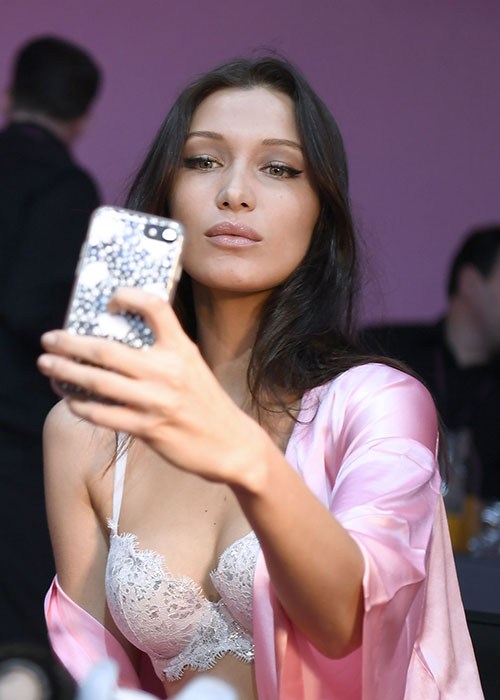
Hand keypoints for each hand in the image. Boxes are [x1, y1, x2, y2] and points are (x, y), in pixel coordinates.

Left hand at [38, 288, 265, 486]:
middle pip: (107, 349)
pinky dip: (82, 406)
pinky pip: (105, 414)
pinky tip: (70, 400)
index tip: (108, 302)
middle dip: (70, 343)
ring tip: (48, 366)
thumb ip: (164, 351)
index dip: (128, 297)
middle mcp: (167, 371)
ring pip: (99, 382)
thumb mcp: (192, 366)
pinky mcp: (148, 427)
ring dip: (66, 373)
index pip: (155, 307)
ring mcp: (156, 400)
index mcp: (181, 349)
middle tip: (49, 339)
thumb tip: (121, 339)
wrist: (230, 443)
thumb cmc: (207, 403)